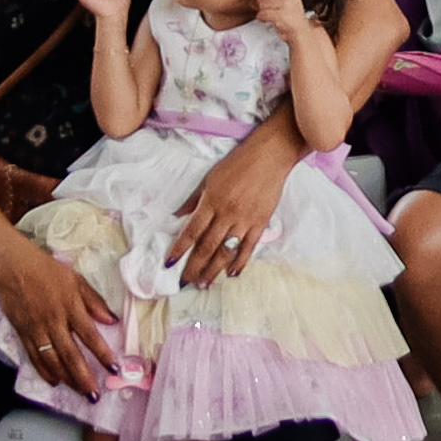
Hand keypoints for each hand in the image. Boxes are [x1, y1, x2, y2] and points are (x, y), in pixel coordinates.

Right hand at [0, 234, 123, 399]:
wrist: (12, 267)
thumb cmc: (47, 270)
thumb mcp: (77, 280)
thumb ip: (94, 302)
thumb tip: (112, 320)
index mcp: (71, 307)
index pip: (90, 336)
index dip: (102, 354)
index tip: (114, 369)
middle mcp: (54, 322)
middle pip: (71, 355)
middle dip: (84, 377)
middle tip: (94, 395)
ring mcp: (37, 329)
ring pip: (52, 360)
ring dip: (66, 379)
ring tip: (78, 392)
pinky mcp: (22, 333)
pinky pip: (34, 356)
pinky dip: (44, 371)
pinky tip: (54, 381)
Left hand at [167, 116, 304, 285]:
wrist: (270, 156)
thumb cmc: (237, 164)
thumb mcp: (209, 178)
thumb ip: (193, 200)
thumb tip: (177, 217)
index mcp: (211, 201)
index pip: (191, 231)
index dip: (179, 250)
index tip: (169, 264)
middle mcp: (226, 214)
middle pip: (207, 246)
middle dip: (194, 267)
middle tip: (185, 283)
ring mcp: (245, 220)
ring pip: (226, 251)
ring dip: (213, 270)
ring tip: (204, 284)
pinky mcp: (260, 222)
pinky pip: (248, 247)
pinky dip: (240, 262)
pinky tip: (232, 274)